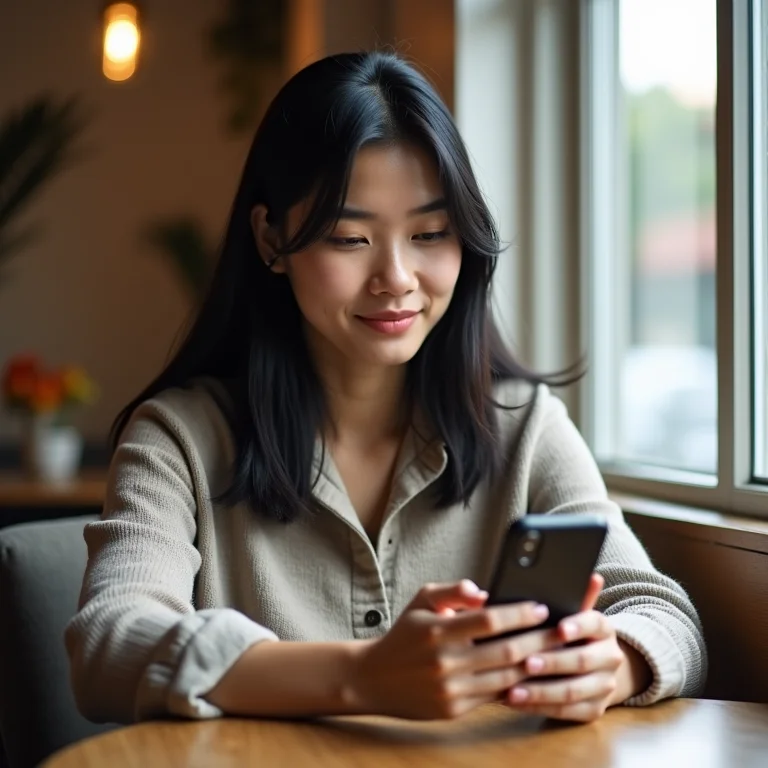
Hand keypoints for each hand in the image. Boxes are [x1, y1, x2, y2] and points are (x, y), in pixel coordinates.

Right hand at [348, 581, 562, 719]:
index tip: (541, 608)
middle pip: (506, 651)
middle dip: (539, 640)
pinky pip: (494, 696)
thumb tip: (483, 592)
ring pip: (506, 678)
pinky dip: (517, 686)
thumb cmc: (405, 634)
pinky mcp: (454, 710)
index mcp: (437, 630)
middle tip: (563, 630)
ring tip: (558, 653)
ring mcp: (451, 689)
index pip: (489, 620)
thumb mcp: (421, 600)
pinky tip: (534, 675)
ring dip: (535, 665)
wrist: (374, 678)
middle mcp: (445, 661)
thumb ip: (453, 591)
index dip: (519, 614)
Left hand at [503, 574, 650, 721]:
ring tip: (513, 690)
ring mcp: (605, 686)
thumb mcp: (572, 612)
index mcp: (604, 627)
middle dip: (552, 662)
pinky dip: (539, 708)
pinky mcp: (594, 710)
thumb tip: (590, 574)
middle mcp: (610, 656)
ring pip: (573, 691)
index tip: (559, 628)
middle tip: (525, 662)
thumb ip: (572, 595)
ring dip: (541, 691)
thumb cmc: (571, 633)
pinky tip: (516, 702)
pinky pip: (566, 712)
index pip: (594, 622)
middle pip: (582, 660)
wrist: (599, 668)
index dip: (577, 625)